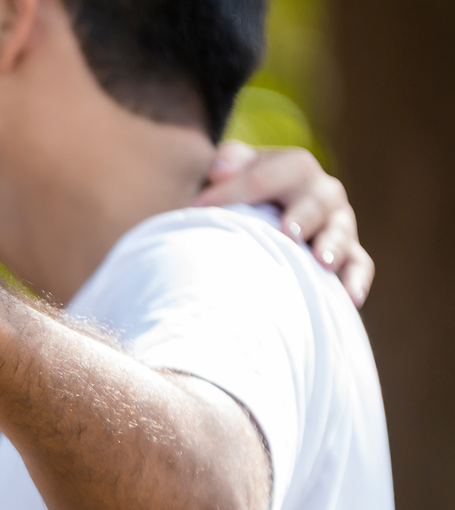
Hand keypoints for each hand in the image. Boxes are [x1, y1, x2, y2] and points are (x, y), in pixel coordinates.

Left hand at [194, 141, 374, 306]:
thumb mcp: (232, 169)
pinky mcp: (347, 252)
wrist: (260, 212)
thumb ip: (228, 161)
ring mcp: (338, 223)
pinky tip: (351, 298)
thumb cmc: (242, 191)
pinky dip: (358, 279)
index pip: (270, 175)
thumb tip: (220, 171)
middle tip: (288, 232)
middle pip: (319, 200)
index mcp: (295, 168)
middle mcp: (322, 193)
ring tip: (321, 262)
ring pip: (342, 232)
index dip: (236, 190)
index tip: (201, 207)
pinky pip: (360, 264)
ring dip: (333, 246)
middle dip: (304, 216)